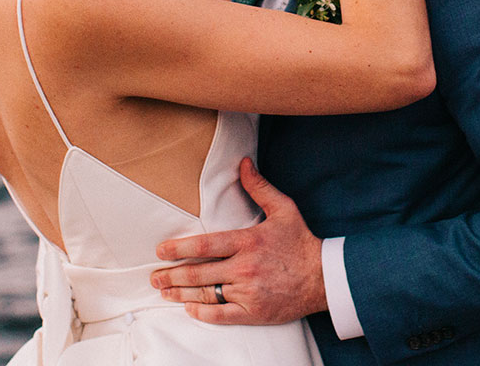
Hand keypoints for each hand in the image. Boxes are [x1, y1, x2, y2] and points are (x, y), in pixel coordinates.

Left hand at [152, 158, 326, 324]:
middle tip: (154, 276)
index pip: (204, 246)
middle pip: (198, 273)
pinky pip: (221, 314)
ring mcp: (248, 292)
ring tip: (164, 291)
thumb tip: (243, 163)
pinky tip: (189, 308)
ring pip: (206, 294)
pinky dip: (202, 312)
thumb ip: (259, 187)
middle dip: (171, 275)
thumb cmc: (301, 242)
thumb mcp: (283, 209)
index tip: (161, 251)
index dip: (178, 248)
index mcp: (248, 241)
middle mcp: (245, 268)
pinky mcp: (255, 311)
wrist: (325, 278)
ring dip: (180, 293)